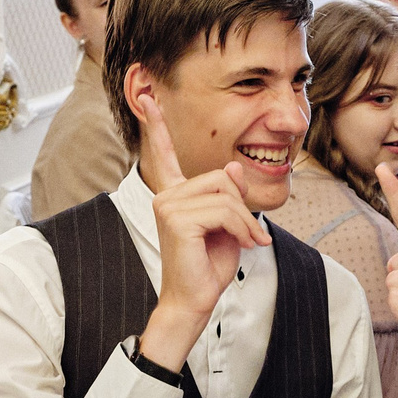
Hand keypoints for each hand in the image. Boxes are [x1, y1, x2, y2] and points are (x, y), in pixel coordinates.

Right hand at [137, 108, 269, 371]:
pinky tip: (243, 245)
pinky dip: (243, 228)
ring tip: (247, 242)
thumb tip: (230, 168)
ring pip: (226, 195)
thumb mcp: (229, 225)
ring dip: (246, 222)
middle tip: (250, 235)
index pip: (163, 154)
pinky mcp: (176, 218)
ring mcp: (167, 205)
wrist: (195, 300)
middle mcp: (166, 195)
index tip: (146, 97)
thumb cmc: (208, 267)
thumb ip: (229, 195)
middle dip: (243, 208)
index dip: (156, 125)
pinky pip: (225, 210)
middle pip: (221, 178)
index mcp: (174, 194)